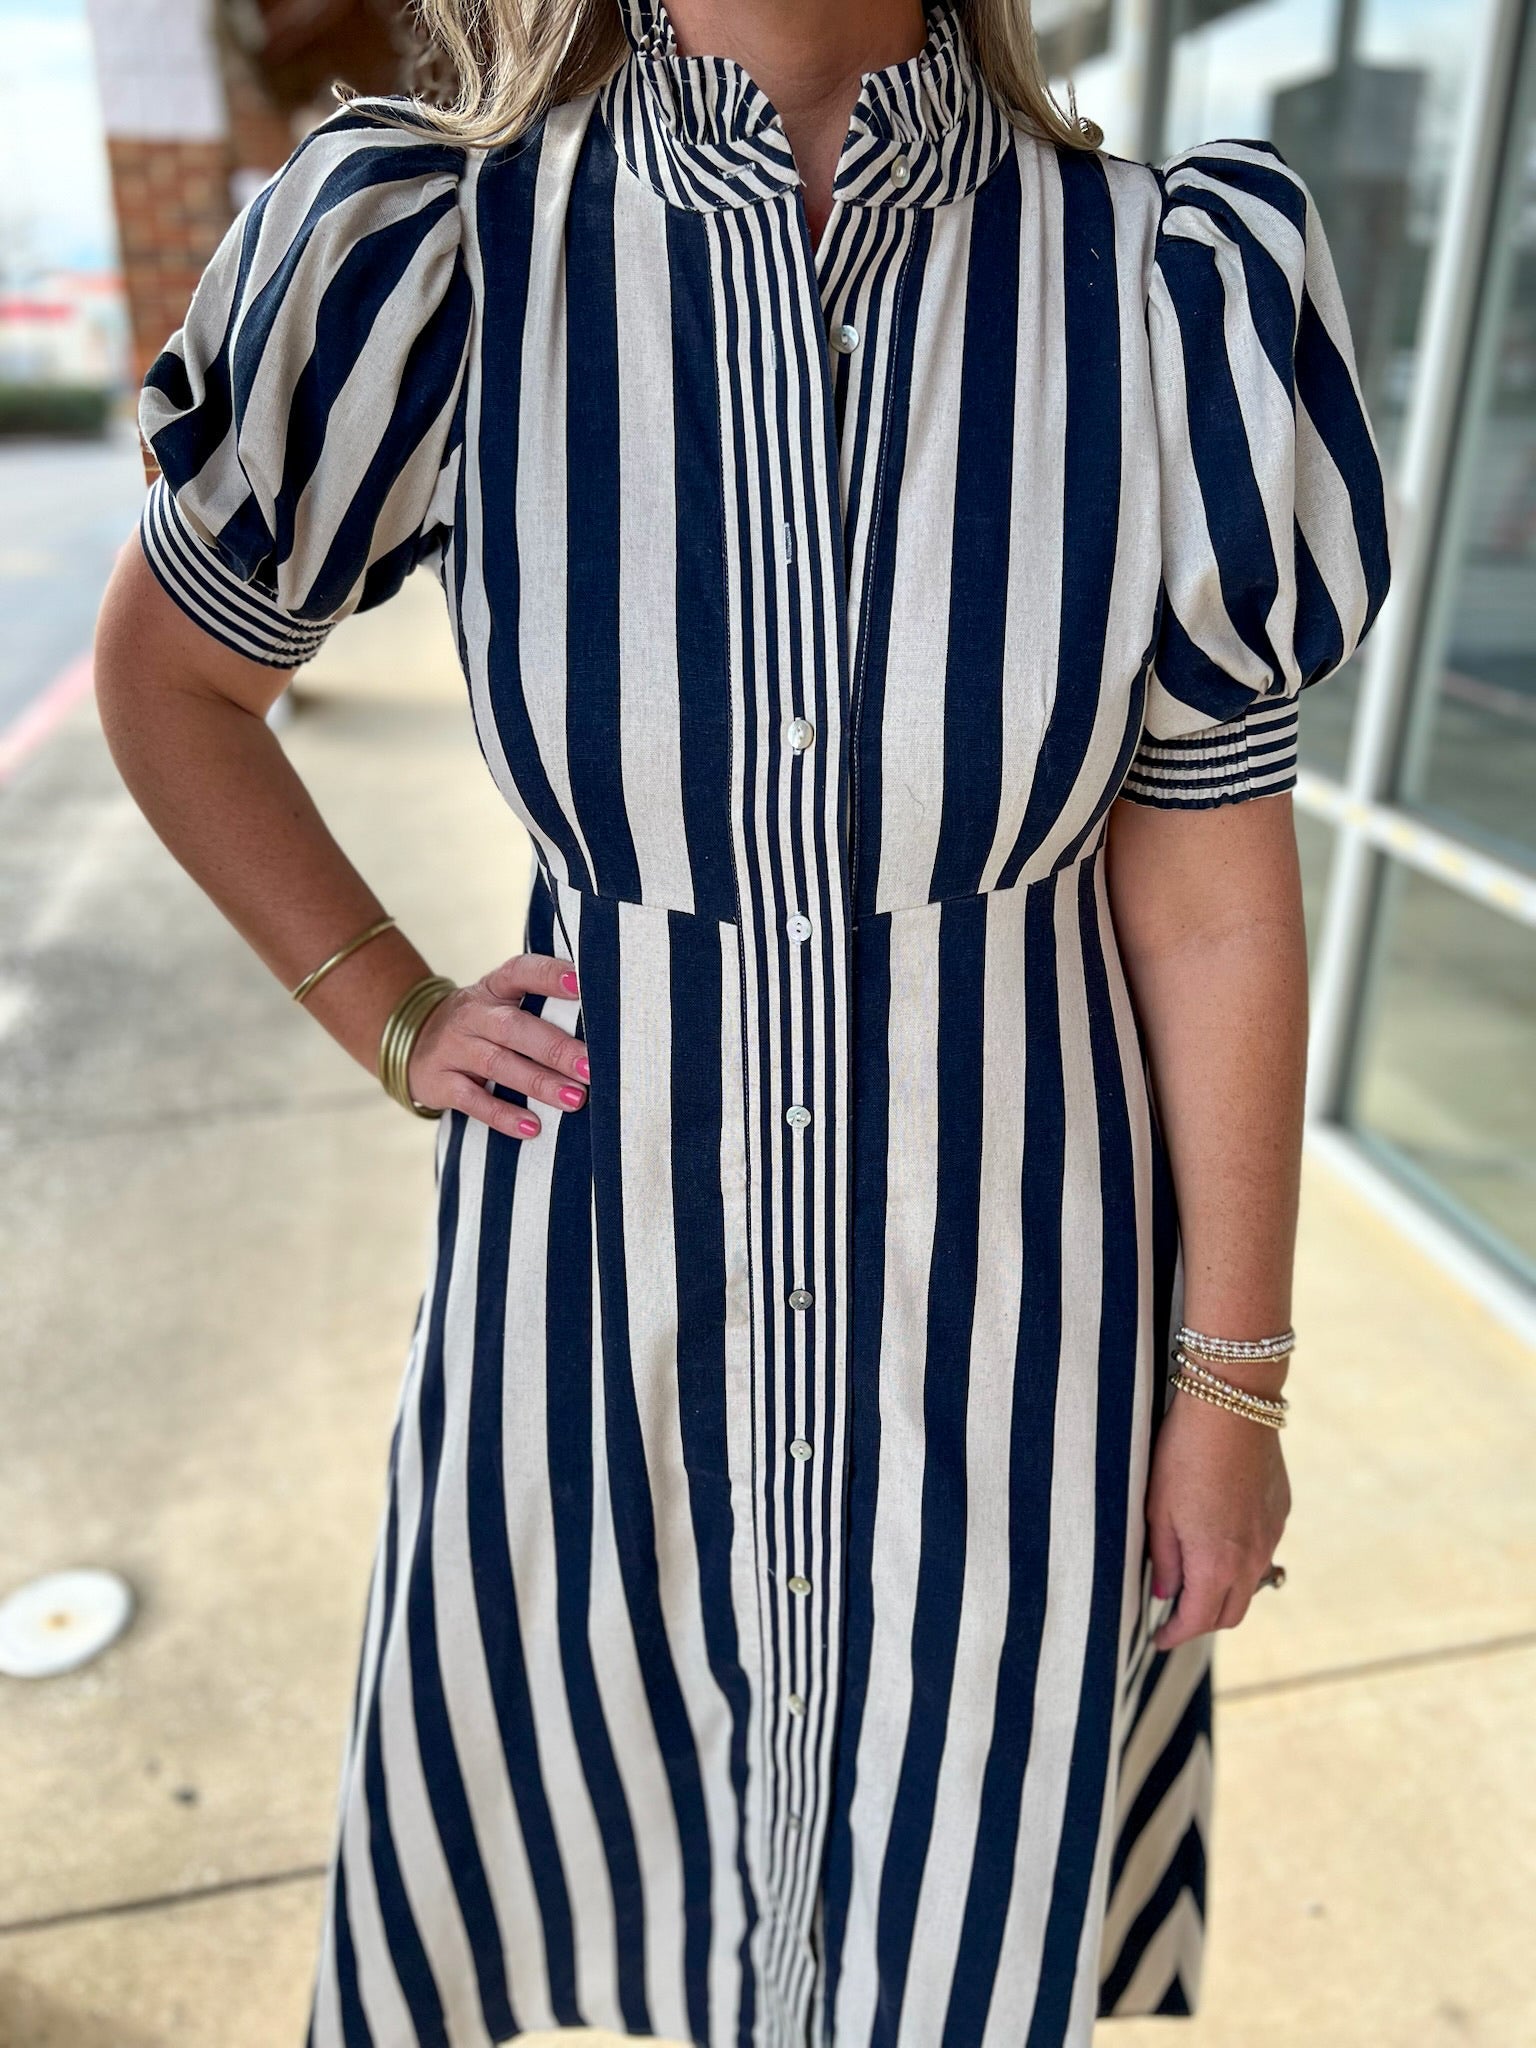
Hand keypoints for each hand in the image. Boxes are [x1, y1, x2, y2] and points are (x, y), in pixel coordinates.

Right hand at [404, 951, 587, 1139]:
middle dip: (554, 1048)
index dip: (548, 975)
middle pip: (512, 1027)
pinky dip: (502, 1115)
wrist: (414, 1044)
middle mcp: (472, 1013)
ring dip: (538, 1082)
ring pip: (497, 1063)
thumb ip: (541, 1008)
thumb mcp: (502, 1005)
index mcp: (494, 987)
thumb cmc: (484, 1026)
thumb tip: (606, 1029)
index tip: (580, 983)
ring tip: (574, 1099)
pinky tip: (532, 1127)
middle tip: (590, 1068)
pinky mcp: (439, 1081)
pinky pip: (471, 1099)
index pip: (520, 972)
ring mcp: (453, 1047)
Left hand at [1146, 1389, 1290, 1650]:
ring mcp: (1271, 1535)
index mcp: (1217, 1564)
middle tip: (1174, 1616)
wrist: (1233, 1404)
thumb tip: (1164, 1593)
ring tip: (1195, 1580)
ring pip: (1250, 1584)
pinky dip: (1240, 1561)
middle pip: (1230, 1613)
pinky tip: (1219, 1540)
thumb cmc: (1185, 1454)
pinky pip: (1261, 1551)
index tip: (1157, 1639)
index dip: (1174, 1635)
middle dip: (1202, 1621)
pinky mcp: (1280, 1511)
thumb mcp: (1158, 1508)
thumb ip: (1163, 1558)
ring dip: (1224, 1592)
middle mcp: (1251, 1558)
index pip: (1198, 1620)